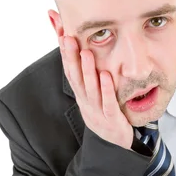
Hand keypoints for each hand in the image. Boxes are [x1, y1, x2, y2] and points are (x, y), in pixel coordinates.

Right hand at [60, 35, 133, 149]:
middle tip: (68, 37)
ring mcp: (97, 110)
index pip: (69, 70)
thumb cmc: (104, 113)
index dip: (64, 52)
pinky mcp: (111, 119)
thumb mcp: (93, 94)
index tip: (61, 33)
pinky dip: (106, 90)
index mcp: (81, 94)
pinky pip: (108, 103)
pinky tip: (105, 76)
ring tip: (85, 52)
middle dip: (71, 57)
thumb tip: (84, 52)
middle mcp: (85, 101)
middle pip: (75, 77)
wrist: (114, 143)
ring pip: (90, 89)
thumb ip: (89, 75)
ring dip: (87, 71)